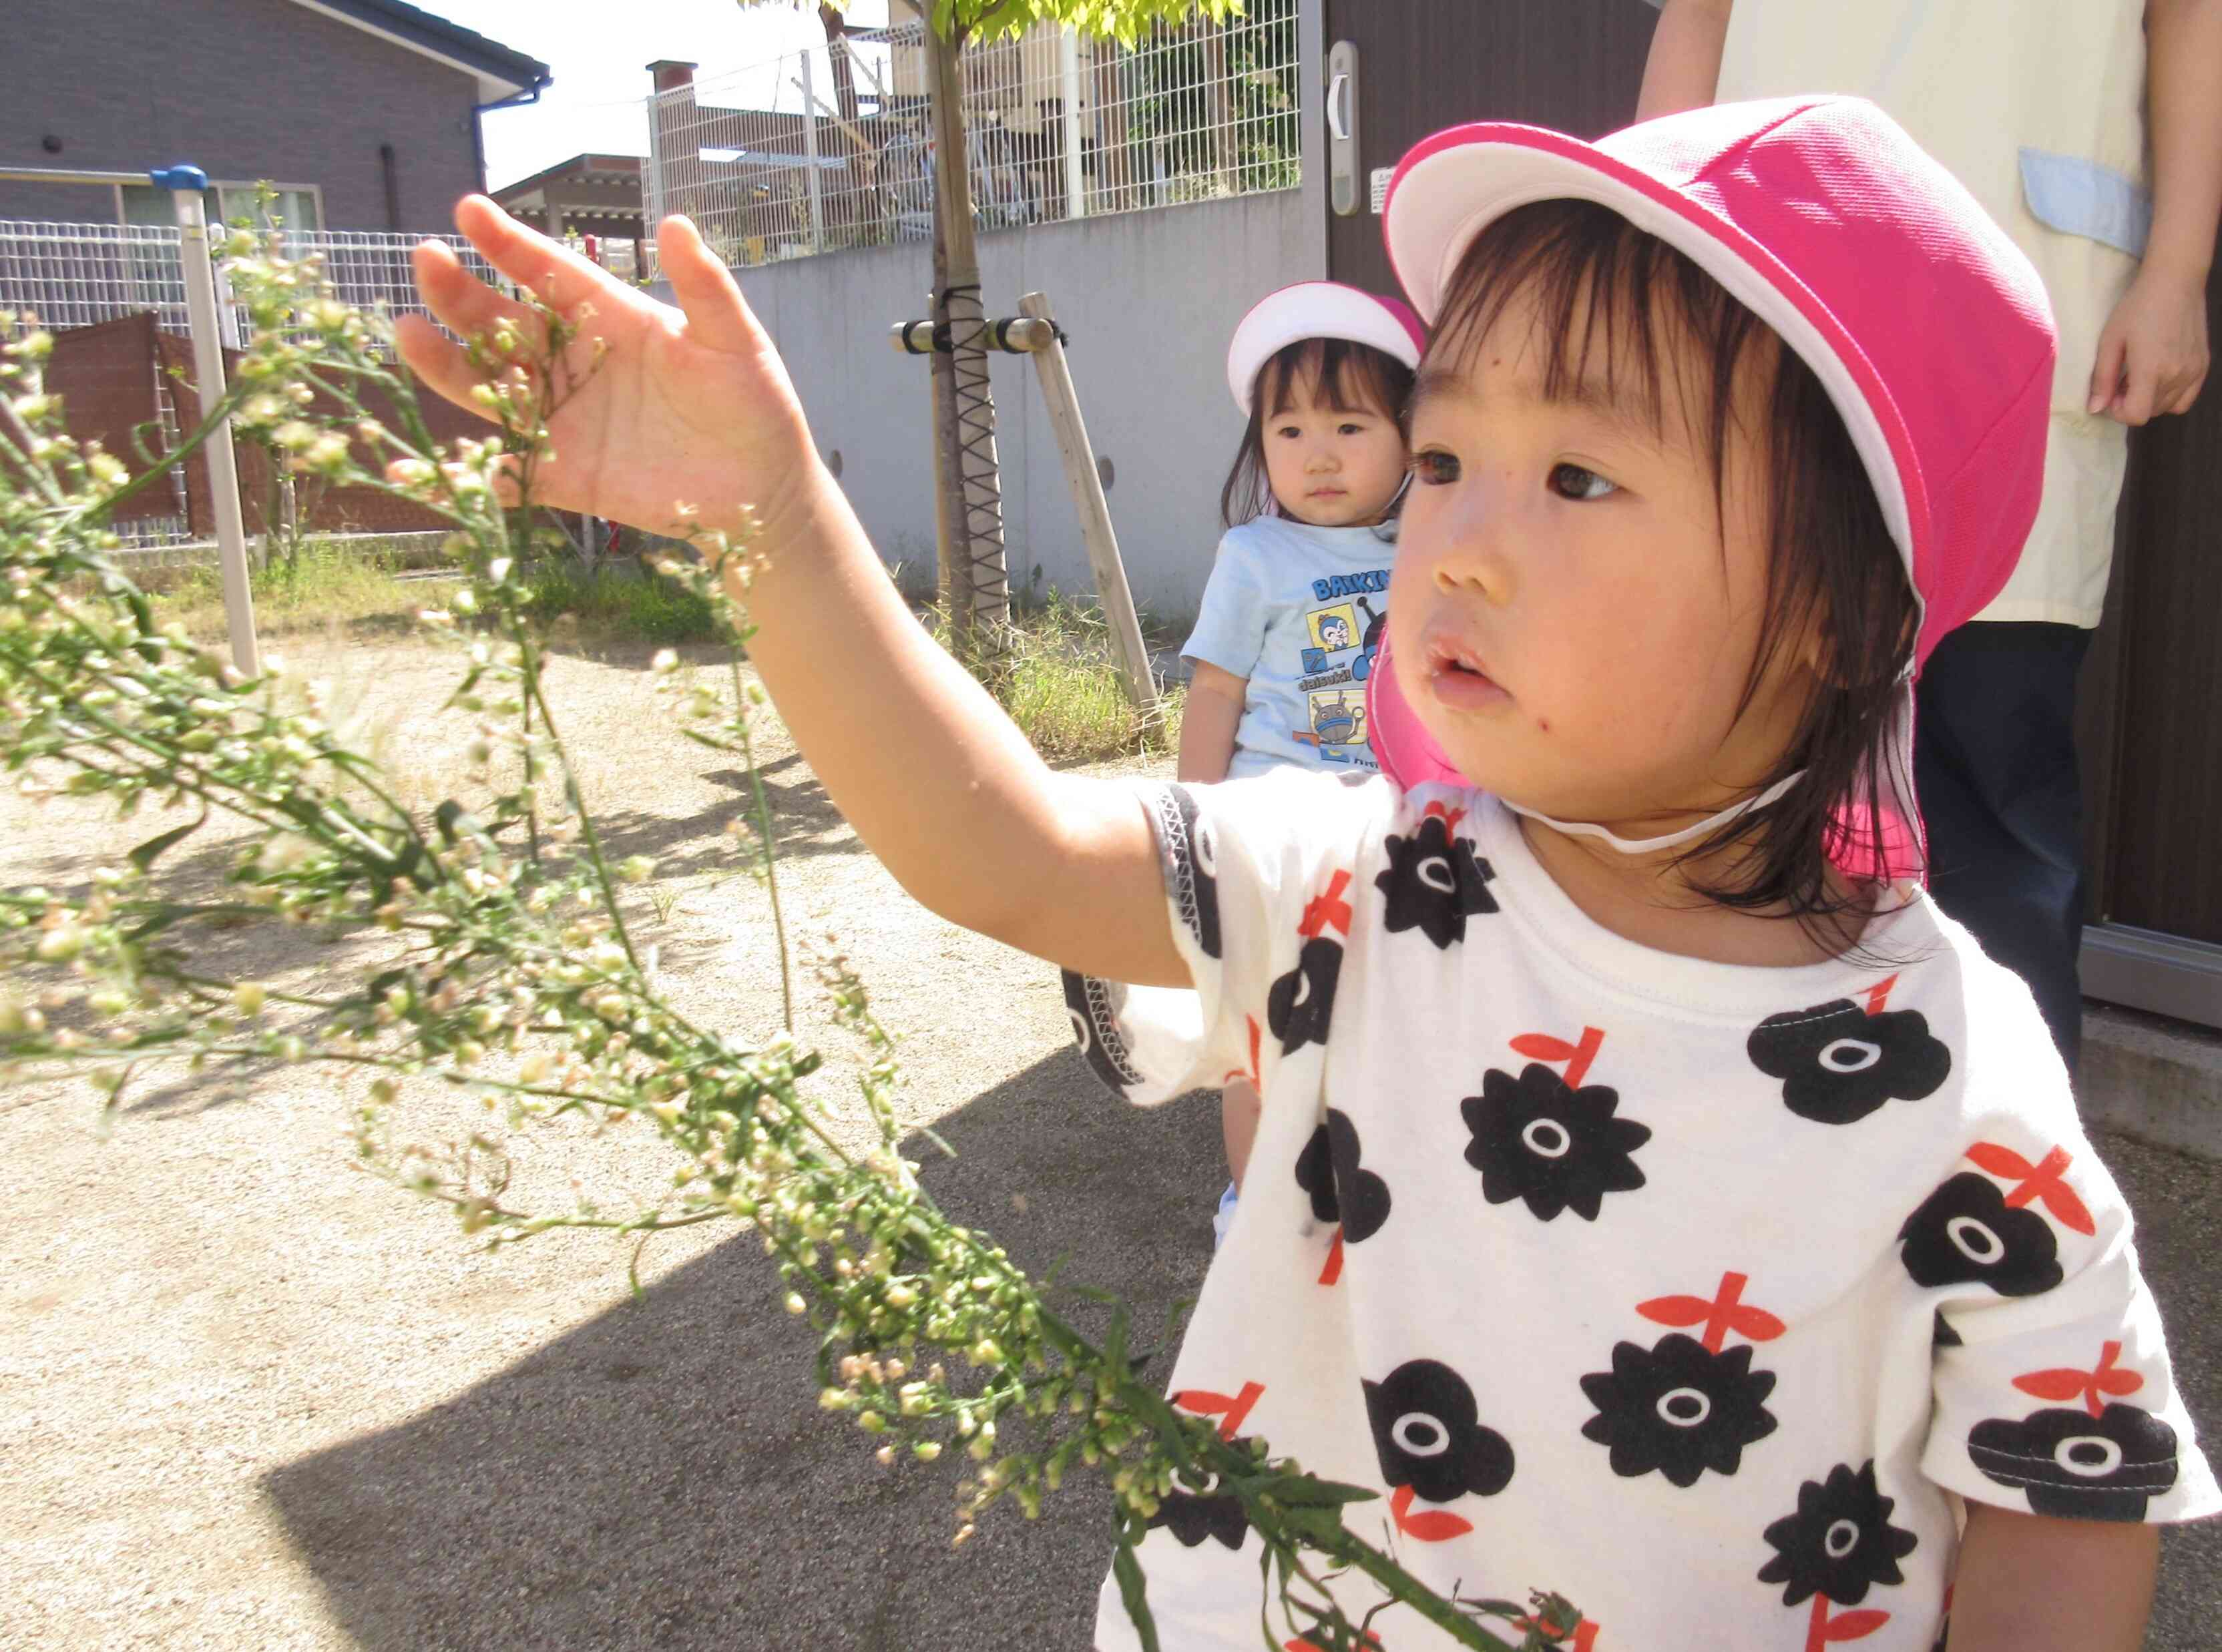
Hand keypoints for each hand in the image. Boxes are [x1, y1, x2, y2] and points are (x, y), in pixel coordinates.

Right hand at [397, 197, 819, 540]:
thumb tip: (677, 224)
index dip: (510, 243)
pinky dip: (464, 474)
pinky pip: (506, 472)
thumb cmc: (754, 405)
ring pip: (490, 387)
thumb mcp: (735, 341)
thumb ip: (706, 288)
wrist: (765, 490)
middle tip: (425, 261)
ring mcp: (565, 418)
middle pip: (505, 323)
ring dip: (446, 364)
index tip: (469, 211)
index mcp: (612, 319)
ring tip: (406, 333)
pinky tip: (415, 468)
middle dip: (462, 294)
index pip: (551, 272)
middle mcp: (575, 364)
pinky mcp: (566, 475)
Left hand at [2087, 261, 2212, 422]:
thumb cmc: (2137, 307)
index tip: (2112, 395)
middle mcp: (2177, 374)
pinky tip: (2159, 378)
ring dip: (2150, 400)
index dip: (2119, 412)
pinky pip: (2187, 398)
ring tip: (2139, 375)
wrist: (2175, 282)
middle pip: (2151, 412)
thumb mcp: (2110, 341)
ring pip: (2168, 407)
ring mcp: (2194, 370)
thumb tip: (2095, 409)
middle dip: (2131, 403)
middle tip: (2122, 380)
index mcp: (2152, 370)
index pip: (2136, 415)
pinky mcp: (2203, 364)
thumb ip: (2103, 378)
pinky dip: (2170, 396)